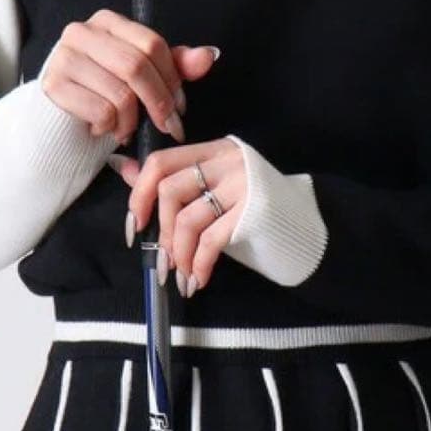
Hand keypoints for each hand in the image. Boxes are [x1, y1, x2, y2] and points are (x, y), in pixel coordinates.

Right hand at [39, 6, 220, 141]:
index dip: (173, 79)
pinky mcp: (53, 86)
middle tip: (167, 126)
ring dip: (132, 121)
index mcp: (108, 22)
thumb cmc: (105, 93)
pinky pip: (101, 111)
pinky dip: (110, 127)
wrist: (60, 118)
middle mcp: (82, 32)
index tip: (179, 107)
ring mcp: (64, 57)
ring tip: (127, 129)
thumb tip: (209, 55)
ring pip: (120, 93)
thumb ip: (175, 64)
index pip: (152, 44)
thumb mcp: (142, 76)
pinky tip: (103, 128)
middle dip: (159, 103)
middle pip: (137, 67)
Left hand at [119, 138, 245, 296]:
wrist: (305, 230)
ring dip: (180, 254)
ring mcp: (242, 184)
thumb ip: (171, 180)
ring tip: (183, 275)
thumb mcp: (211, 192)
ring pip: (188, 218)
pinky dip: (200, 264)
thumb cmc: (253, 214)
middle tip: (163, 260)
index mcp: (213, 151)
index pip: (161, 161)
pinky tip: (199, 279)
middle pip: (169, 189)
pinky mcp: (254, 212)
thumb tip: (124, 168)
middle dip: (161, 231)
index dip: (139, 194)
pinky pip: (212, 240)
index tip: (135, 225)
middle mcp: (227, 161)